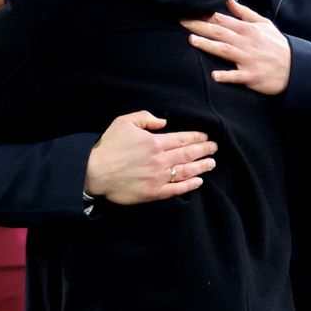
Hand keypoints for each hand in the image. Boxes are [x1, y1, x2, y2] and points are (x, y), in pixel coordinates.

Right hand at [84, 111, 216, 203]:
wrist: (95, 173)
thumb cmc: (108, 147)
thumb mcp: (124, 122)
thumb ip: (145, 118)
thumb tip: (163, 122)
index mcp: (155, 142)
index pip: (183, 139)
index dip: (197, 137)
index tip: (206, 137)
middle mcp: (161, 160)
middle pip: (189, 154)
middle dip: (204, 150)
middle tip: (215, 148)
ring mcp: (159, 178)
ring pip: (186, 171)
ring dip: (201, 167)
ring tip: (212, 163)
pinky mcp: (154, 192)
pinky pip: (176, 189)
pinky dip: (189, 185)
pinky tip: (198, 181)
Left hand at [181, 0, 291, 94]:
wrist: (295, 67)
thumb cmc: (277, 45)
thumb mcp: (264, 24)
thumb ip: (244, 13)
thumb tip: (228, 0)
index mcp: (247, 29)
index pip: (221, 20)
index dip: (203, 15)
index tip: (187, 11)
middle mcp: (245, 42)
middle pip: (218, 33)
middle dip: (199, 26)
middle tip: (181, 21)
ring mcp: (247, 59)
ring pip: (224, 50)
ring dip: (208, 46)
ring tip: (192, 41)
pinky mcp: (251, 76)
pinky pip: (236, 76)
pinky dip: (226, 76)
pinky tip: (214, 76)